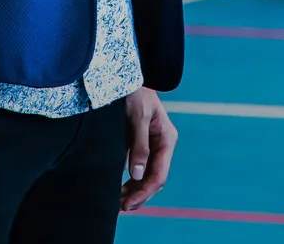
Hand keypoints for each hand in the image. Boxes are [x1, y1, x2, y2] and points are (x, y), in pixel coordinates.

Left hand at [120, 89, 176, 211]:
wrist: (124, 76)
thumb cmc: (134, 93)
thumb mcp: (137, 117)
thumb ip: (139, 145)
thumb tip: (136, 174)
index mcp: (166, 139)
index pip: (158, 174)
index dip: (144, 191)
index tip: (128, 204)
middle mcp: (161, 145)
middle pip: (153, 178)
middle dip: (139, 195)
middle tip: (121, 208)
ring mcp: (150, 146)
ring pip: (144, 176)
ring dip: (133, 191)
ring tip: (117, 204)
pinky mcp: (137, 144)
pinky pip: (136, 168)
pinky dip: (128, 180)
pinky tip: (117, 189)